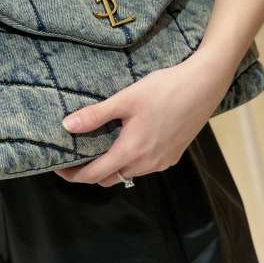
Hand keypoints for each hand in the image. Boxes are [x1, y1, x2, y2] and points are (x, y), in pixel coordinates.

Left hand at [54, 46, 235, 186]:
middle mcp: (148, 163)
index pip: (94, 174)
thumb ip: (96, 115)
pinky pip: (145, 166)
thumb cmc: (164, 88)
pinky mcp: (174, 155)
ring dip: (112, 167)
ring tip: (99, 148)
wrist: (204, 85)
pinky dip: (131, 161)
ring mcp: (163, 161)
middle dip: (90, 173)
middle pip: (111, 177)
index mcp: (132, 151)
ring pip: (129, 173)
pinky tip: (128, 142)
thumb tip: (67, 126)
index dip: (73, 175)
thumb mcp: (126, 99)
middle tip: (75, 157)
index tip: (59, 169)